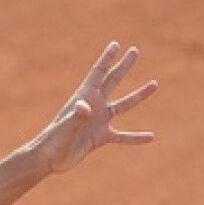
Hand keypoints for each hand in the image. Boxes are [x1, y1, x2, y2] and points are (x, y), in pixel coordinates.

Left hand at [38, 42, 157, 174]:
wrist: (49, 160)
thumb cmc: (53, 142)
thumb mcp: (66, 128)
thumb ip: (76, 117)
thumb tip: (85, 107)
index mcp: (84, 98)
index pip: (97, 74)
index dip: (106, 59)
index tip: (115, 44)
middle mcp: (94, 106)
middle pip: (112, 81)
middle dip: (124, 66)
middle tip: (135, 50)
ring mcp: (98, 121)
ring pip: (123, 106)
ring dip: (139, 95)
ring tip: (155, 84)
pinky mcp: (100, 138)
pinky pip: (122, 136)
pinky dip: (135, 137)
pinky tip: (150, 137)